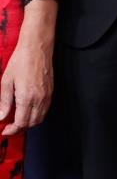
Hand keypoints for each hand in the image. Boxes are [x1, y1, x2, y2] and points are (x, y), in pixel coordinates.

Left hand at [0, 10, 55, 135]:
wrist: (37, 48)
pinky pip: (45, 110)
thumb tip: (0, 116)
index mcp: (26, 98)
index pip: (20, 123)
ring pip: (40, 118)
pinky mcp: (51, 92)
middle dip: (20, 128)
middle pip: (31, 123)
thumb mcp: (6, 81)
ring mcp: (47, 96)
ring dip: (29, 123)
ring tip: (18, 119)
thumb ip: (4, 102)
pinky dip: (37, 115)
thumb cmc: (21, 60)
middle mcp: (39, 99)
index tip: (5, 130)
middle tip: (9, 126)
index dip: (12, 130)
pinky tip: (28, 110)